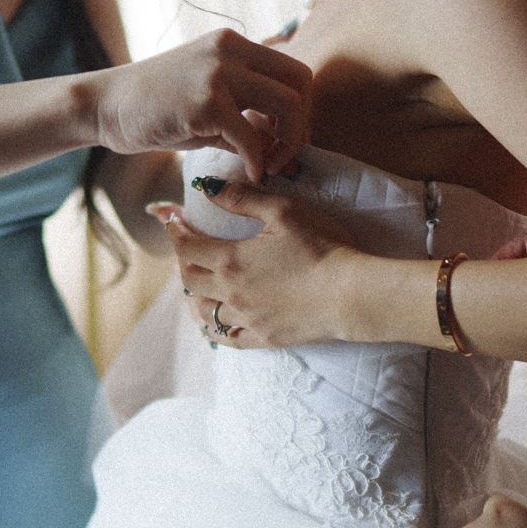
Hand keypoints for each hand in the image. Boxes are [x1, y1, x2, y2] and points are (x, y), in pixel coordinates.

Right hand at [90, 29, 312, 177]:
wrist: (104, 106)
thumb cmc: (154, 107)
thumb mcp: (207, 99)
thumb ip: (245, 112)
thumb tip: (281, 143)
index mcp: (232, 43)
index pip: (293, 69)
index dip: (301, 107)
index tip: (286, 138)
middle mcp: (230, 49)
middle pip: (301, 83)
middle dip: (301, 125)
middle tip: (285, 156)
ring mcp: (218, 72)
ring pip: (287, 105)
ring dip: (287, 144)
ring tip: (269, 166)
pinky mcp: (205, 102)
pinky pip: (251, 136)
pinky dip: (257, 161)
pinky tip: (250, 174)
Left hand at [160, 181, 359, 346]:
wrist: (352, 294)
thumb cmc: (322, 247)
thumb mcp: (284, 211)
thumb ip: (243, 198)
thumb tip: (209, 188)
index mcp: (231, 260)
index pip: (187, 247)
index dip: (175, 232)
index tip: (174, 221)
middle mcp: (232, 293)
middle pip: (189, 280)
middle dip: (181, 262)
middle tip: (185, 250)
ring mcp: (247, 320)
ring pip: (203, 313)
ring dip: (192, 297)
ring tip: (192, 287)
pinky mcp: (264, 338)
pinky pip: (227, 339)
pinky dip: (214, 330)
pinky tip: (214, 324)